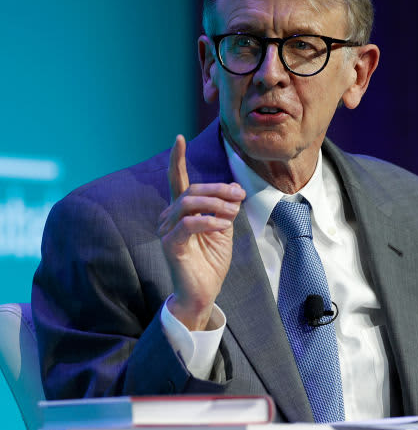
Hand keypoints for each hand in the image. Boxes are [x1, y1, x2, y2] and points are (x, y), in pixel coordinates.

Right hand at [157, 135, 244, 330]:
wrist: (204, 291)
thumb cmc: (211, 260)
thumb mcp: (223, 228)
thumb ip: (225, 207)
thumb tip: (234, 188)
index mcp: (181, 211)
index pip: (177, 180)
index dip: (176, 159)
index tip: (178, 137)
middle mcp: (169, 216)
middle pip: (192, 190)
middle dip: (219, 189)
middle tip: (240, 196)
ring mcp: (166, 230)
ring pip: (190, 203)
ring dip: (216, 203)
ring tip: (234, 212)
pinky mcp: (170, 244)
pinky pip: (189, 223)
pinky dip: (209, 221)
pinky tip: (223, 225)